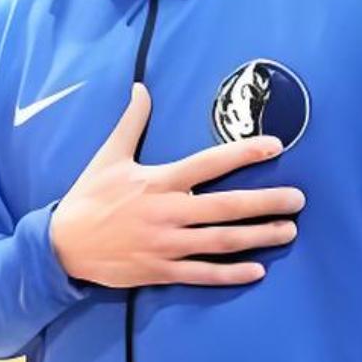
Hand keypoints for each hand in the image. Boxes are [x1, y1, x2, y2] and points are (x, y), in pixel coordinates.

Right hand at [48, 84, 303, 288]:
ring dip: (259, 237)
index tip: (275, 146)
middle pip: (226, 206)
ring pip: (222, 242)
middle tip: (298, 200)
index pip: (209, 163)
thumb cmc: (89, 197)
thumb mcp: (108, 156)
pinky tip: (257, 271)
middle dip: (266, 202)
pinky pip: (203, 274)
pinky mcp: (161, 270)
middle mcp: (168, 212)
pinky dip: (231, 274)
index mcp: (158, 181)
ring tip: (288, 231)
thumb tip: (141, 87)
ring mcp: (166, 244)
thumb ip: (131, 122)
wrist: (62, 245)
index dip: (244, 152)